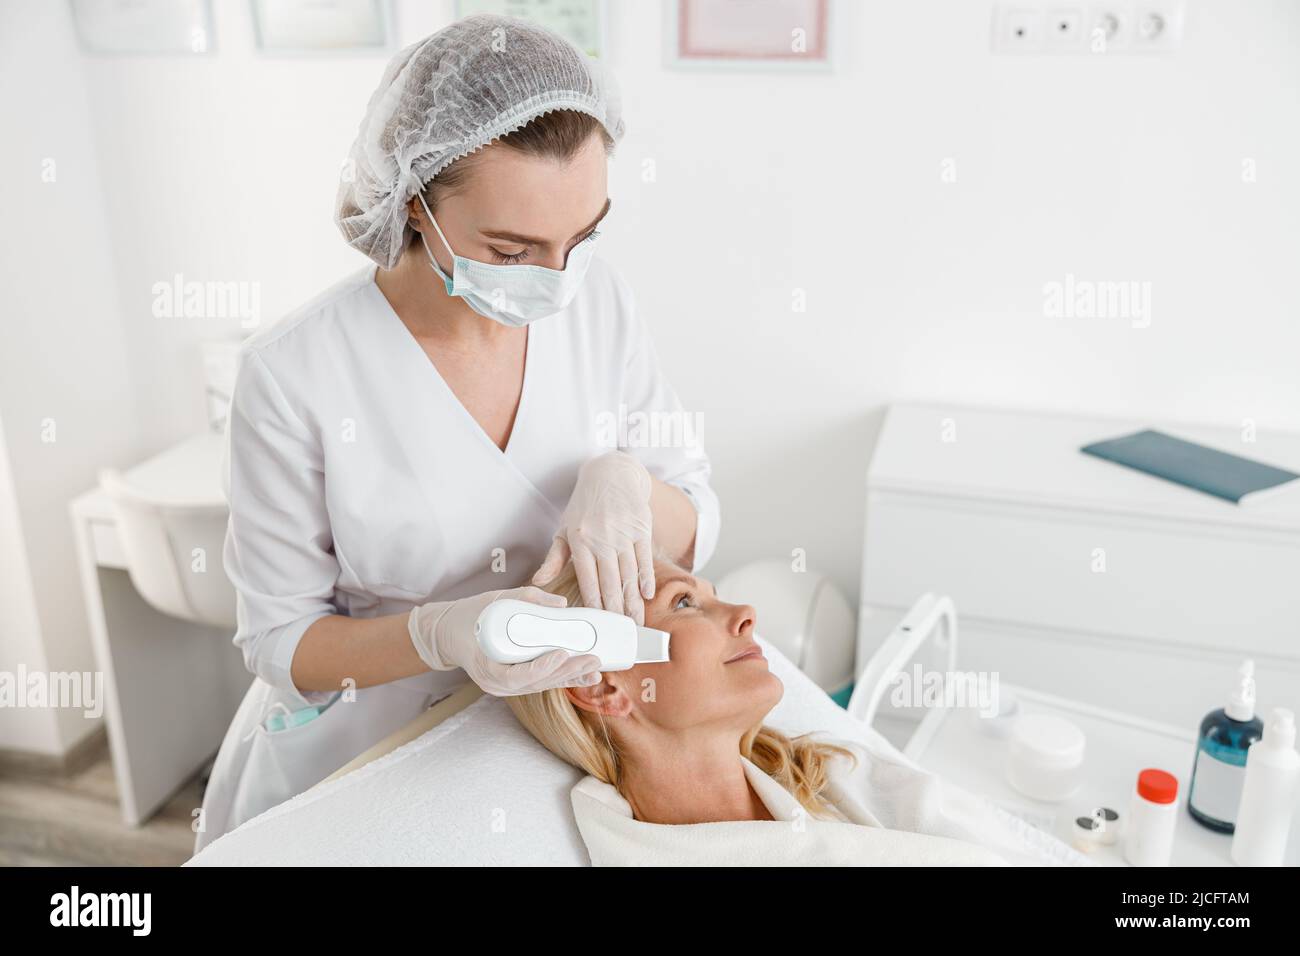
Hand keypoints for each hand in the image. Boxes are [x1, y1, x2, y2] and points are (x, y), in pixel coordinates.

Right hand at [407, 586, 601, 695]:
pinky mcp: (514, 682)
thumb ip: (528, 599)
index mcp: (485, 666)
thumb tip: (562, 604)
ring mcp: (505, 687)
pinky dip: (563, 677)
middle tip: (593, 660)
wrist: (448, 632)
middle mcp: (496, 683)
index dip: (542, 668)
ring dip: (570, 677)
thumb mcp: (494, 600)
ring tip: (596, 668)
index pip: (516, 675)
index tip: (561, 654)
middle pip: (536, 683)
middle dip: (567, 673)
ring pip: (542, 685)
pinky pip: (541, 682)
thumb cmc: (471, 615)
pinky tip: (585, 674)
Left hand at [532, 451, 654, 623]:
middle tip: (621, 632)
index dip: (594, 604)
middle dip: (616, 609)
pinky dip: (646, 577)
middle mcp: (602, 537)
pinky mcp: (642, 527)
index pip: (588, 580)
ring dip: (633, 600)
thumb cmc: (584, 507)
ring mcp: (624, 532)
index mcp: (580, 540)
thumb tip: (538, 583)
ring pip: (629, 573)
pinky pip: (644, 558)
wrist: (611, 474)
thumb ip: (553, 558)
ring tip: (635, 621)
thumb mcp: (564, 529)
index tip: (599, 624)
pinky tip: (647, 594)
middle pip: (610, 581)